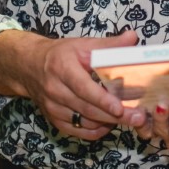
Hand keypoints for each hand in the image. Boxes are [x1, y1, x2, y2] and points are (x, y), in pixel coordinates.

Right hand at [0, 29, 140, 141]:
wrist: (29, 66)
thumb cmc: (61, 54)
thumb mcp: (83, 44)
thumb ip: (109, 44)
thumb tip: (133, 38)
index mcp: (63, 68)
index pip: (83, 88)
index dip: (102, 100)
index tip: (120, 108)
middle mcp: (55, 90)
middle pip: (87, 109)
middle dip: (114, 116)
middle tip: (138, 118)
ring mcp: (53, 108)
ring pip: (84, 122)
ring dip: (108, 122)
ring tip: (130, 119)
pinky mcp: (54, 119)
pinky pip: (78, 131)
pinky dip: (96, 130)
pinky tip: (109, 123)